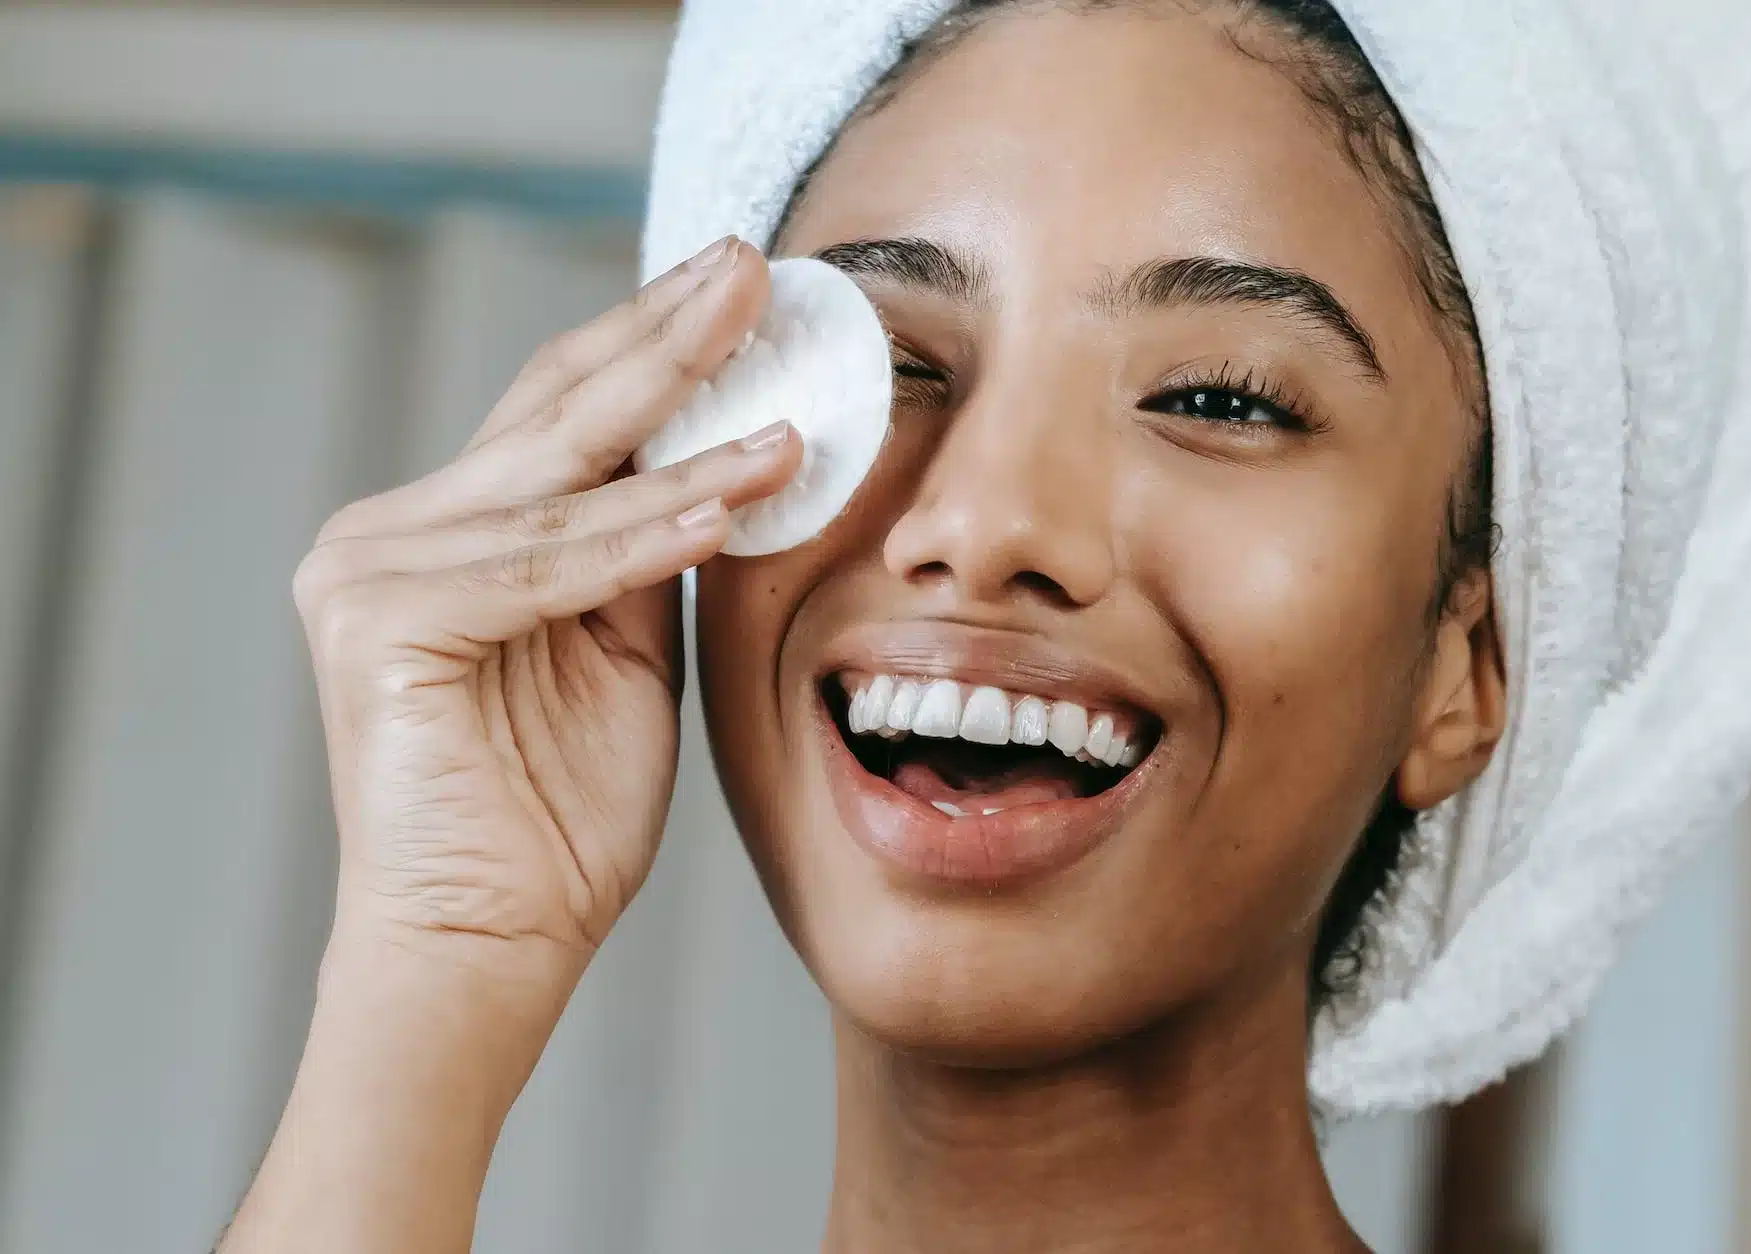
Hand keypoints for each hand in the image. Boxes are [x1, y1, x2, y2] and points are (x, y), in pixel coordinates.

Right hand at [293, 235, 795, 976]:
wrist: (487, 944)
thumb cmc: (557, 813)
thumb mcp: (624, 651)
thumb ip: (643, 553)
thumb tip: (718, 454)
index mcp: (443, 533)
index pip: (560, 411)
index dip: (652, 342)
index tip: (734, 281)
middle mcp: (388, 534)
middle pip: (553, 412)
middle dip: (666, 337)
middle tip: (750, 266)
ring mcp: (368, 572)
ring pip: (562, 486)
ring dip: (686, 437)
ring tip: (784, 394)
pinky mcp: (380, 624)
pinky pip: (548, 567)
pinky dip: (644, 536)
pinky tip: (726, 500)